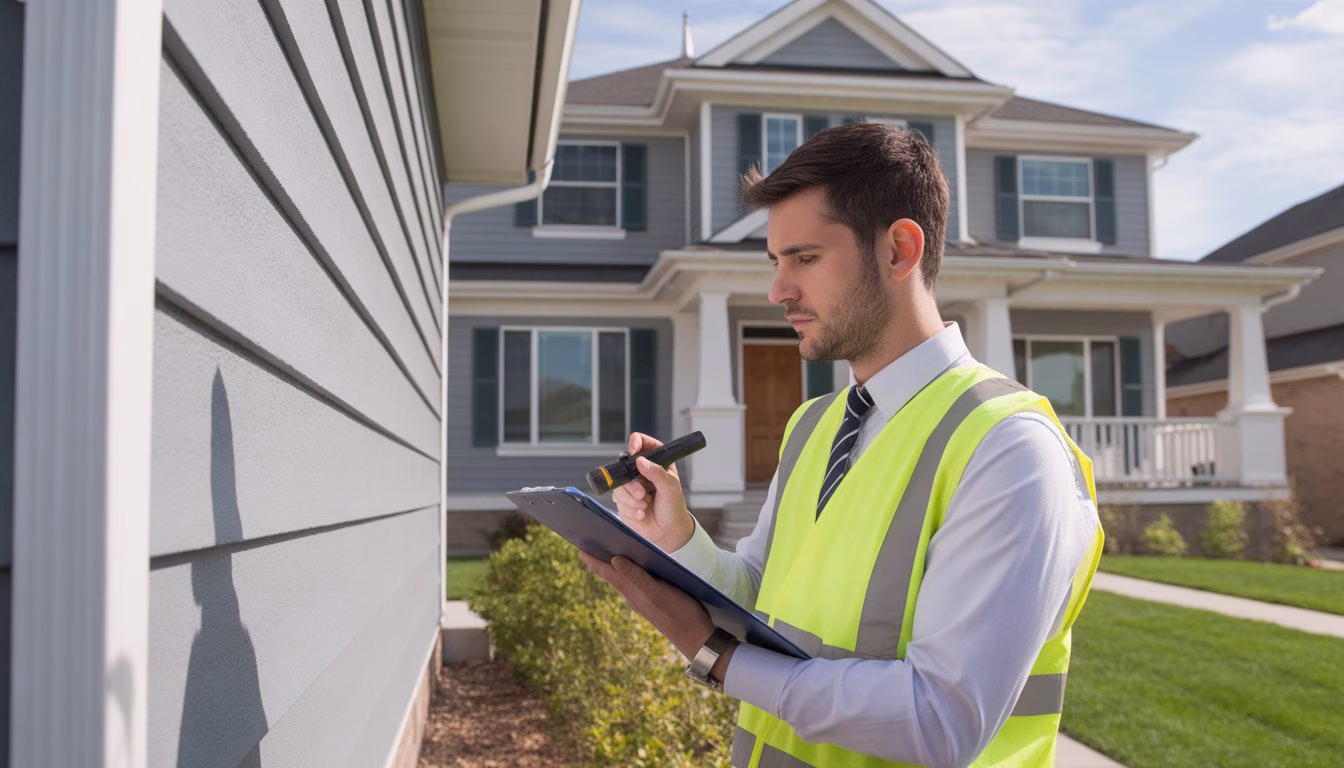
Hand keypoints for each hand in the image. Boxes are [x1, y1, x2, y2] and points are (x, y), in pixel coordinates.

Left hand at [579, 552, 716, 660]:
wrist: (697, 638)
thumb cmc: (679, 614)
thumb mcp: (657, 593)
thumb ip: (637, 577)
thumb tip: (614, 560)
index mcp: (631, 592)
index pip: (607, 572)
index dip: (593, 560)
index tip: (577, 549)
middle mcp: (634, 595)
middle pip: (612, 574)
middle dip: (600, 561)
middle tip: (586, 547)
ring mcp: (644, 599)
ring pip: (624, 579)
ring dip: (614, 566)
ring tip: (606, 553)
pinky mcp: (656, 600)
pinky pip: (637, 582)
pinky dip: (631, 571)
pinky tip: (636, 567)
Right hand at [611, 433, 695, 551]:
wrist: (668, 533)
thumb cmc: (674, 508)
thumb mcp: (670, 488)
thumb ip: (657, 473)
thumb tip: (640, 461)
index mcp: (656, 462)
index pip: (642, 443)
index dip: (635, 443)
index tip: (633, 451)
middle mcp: (641, 472)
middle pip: (625, 466)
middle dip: (632, 484)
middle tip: (642, 494)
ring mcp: (631, 486)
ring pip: (619, 485)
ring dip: (631, 499)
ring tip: (645, 506)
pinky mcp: (624, 500)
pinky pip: (617, 499)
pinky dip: (629, 508)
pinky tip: (641, 513)